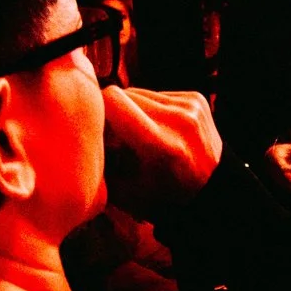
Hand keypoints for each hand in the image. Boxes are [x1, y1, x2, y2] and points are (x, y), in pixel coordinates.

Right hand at [101, 86, 222, 212]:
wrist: (213, 190)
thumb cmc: (165, 197)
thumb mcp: (125, 192)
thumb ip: (99, 162)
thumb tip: (78, 135)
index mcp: (159, 143)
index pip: (113, 99)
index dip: (97, 110)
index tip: (96, 128)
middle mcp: (177, 119)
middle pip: (124, 94)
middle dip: (113, 113)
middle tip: (115, 138)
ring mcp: (190, 106)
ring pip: (140, 92)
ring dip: (131, 110)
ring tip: (138, 136)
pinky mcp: (197, 98)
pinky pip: (158, 94)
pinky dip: (150, 109)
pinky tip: (157, 129)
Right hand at [261, 140, 290, 194]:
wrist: (268, 159)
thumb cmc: (279, 152)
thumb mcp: (286, 147)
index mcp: (278, 162)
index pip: (284, 168)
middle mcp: (277, 172)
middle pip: (289, 180)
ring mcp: (278, 178)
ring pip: (290, 185)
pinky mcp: (280, 182)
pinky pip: (288, 188)